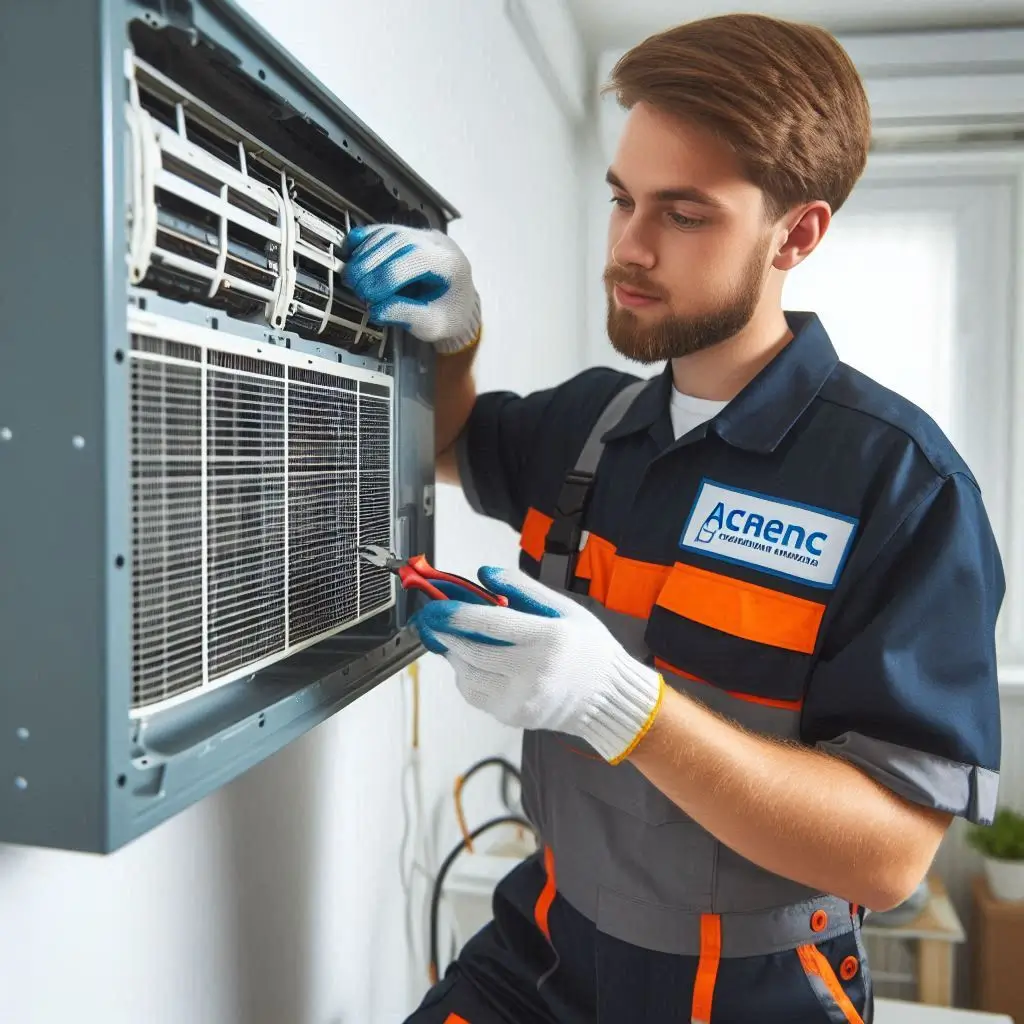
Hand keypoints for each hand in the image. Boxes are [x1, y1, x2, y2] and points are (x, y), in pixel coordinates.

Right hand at [340, 224, 481, 352]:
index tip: (367, 297)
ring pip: (388, 234)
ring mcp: (423, 236)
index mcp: (451, 264)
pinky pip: (384, 232)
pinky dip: (366, 241)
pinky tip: (352, 254)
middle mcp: (439, 243)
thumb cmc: (448, 316)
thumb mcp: (432, 325)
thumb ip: (405, 315)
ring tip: (351, 277)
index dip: (384, 277)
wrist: (459, 307)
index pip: (413, 260)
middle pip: (398, 242)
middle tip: (353, 285)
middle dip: (370, 263)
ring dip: (364, 253)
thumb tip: (376, 308)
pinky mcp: (409, 235)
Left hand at [410, 568, 664, 763]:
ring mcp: (521, 698)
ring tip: (453, 638)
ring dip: (453, 654)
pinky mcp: (513, 715)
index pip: (490, 624)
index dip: (456, 613)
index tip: (435, 606)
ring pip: (467, 674)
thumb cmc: (589, 650)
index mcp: (548, 639)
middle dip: (444, 633)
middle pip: (472, 650)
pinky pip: (475, 694)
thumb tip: (485, 574)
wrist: (607, 698)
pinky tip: (472, 662)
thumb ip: (522, 588)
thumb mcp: (564, 609)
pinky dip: (466, 675)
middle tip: (430, 619)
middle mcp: (533, 672)